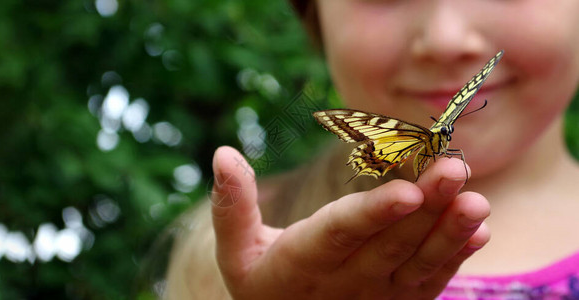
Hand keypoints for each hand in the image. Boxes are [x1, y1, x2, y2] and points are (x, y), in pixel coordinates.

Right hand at [211, 146, 489, 299]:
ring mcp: (377, 296)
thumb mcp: (236, 251)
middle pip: (389, 244)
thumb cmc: (260, 282)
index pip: (340, 234)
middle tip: (454, 168)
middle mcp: (345, 284)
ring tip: (476, 201)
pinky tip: (478, 228)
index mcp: (301, 265)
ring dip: (448, 233)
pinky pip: (431, 281)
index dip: (373, 214)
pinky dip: (455, 255)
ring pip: (417, 264)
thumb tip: (222, 153)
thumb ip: (231, 205)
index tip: (407, 190)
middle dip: (424, 208)